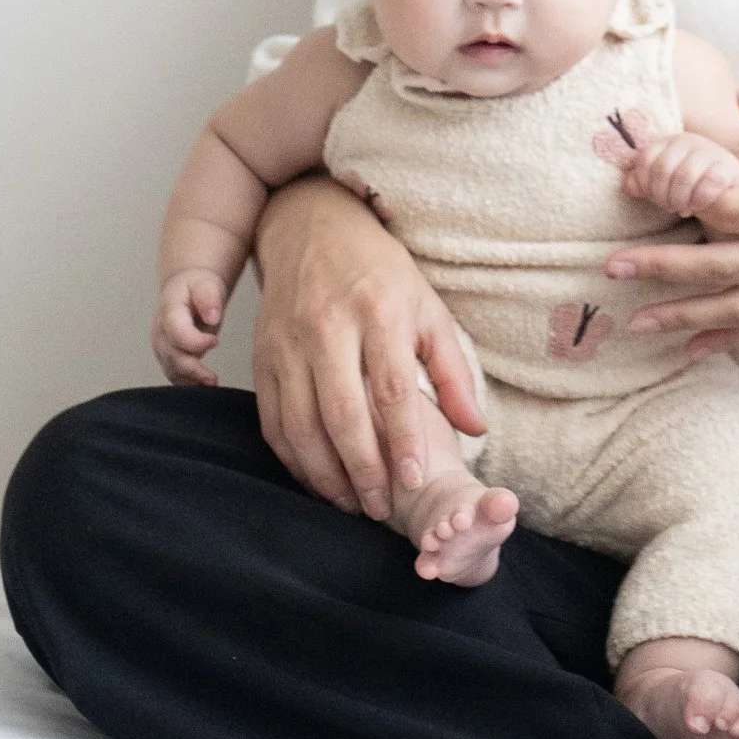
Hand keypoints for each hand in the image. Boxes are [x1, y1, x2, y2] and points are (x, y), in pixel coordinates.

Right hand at [153, 269, 227, 385]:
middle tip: (213, 379)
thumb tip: (213, 317)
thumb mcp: (205, 283)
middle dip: (193, 370)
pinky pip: (175, 375)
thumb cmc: (196, 287)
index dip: (195, 341)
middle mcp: (161, 333)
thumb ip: (209, 298)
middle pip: (173, 357)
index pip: (177, 333)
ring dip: (190, 380)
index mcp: (169, 312)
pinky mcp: (168, 358)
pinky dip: (188, 383)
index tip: (215, 342)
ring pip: (172, 370)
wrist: (184, 290)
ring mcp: (162, 348)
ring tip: (211, 385)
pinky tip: (204, 387)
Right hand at [250, 175, 486, 517]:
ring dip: (325, 476)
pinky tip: (316, 480)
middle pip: (343, 414)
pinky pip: (272, 421)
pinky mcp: (261, 358)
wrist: (312, 228)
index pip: (393, 390)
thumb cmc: (380, 274)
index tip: (415, 481)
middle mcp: (328, 327)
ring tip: (352, 505)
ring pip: (301, 425)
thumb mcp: (428, 309)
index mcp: (379, 312)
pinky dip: (292, 460)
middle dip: (363, 471)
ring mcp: (288, 343)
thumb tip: (477, 429)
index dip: (404, 442)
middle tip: (382, 510)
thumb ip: (453, 371)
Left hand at [596, 117, 738, 223]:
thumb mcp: (665, 188)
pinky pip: (710, 183)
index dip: (644, 181)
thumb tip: (630, 184)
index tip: (651, 196)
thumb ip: (645, 183)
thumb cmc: (695, 195)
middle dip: (661, 194)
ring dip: (679, 200)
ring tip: (684, 209)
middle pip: (661, 168)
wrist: (737, 200)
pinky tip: (701, 207)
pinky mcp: (732, 169)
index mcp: (672, 142)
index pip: (645, 158)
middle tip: (670, 207)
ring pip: (682, 176)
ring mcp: (713, 153)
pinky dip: (700, 199)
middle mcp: (691, 141)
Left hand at [605, 95, 738, 357]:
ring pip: (736, 308)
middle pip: (719, 267)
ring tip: (636, 323)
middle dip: (661, 271)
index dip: (683, 200)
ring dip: (683, 316)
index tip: (643, 190)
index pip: (730, 210)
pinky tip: (691, 350)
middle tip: (611, 271)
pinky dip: (728, 341)